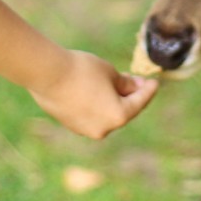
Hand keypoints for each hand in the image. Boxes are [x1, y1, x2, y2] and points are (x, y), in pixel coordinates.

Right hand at [30, 50, 159, 138]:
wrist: (47, 74)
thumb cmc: (82, 70)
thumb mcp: (109, 72)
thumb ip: (125, 83)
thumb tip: (134, 87)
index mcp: (118, 116)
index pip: (139, 102)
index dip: (148, 90)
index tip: (154, 83)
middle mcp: (103, 129)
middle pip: (124, 112)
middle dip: (131, 96)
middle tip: (136, 81)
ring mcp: (86, 130)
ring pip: (107, 115)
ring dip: (113, 101)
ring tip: (115, 84)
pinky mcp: (72, 125)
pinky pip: (92, 116)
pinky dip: (98, 105)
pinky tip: (97, 91)